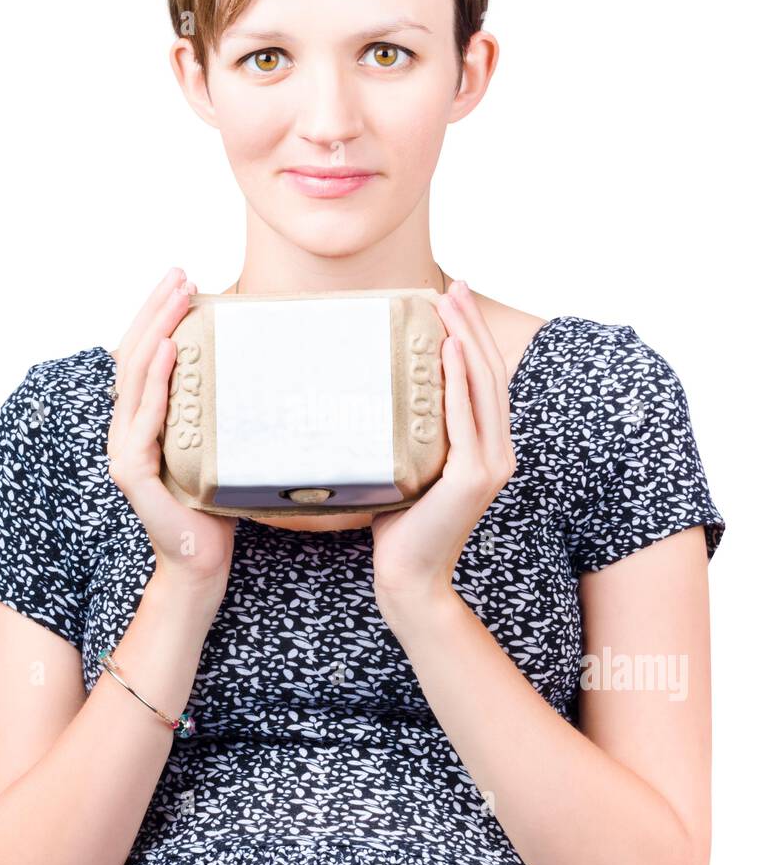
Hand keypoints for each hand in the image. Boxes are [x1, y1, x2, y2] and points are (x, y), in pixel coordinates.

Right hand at [106, 266, 237, 601]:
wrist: (200, 561)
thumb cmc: (216, 505)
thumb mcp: (222, 446)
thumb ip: (222, 411)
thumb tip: (267, 367)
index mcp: (142, 420)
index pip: (142, 355)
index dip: (155, 314)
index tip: (181, 279)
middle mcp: (125, 429)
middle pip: (133, 355)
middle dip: (155, 308)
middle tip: (181, 272)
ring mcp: (124, 449)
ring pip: (134, 376)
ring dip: (154, 330)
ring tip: (176, 296)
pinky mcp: (132, 471)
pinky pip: (143, 418)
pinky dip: (154, 381)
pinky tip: (166, 350)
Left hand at [371, 279, 516, 611]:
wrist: (408, 578)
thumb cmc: (399, 528)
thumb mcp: (405, 470)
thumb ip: (404, 437)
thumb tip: (366, 399)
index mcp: (487, 449)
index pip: (484, 381)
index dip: (474, 337)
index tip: (455, 300)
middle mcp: (498, 452)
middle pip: (489, 374)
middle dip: (472, 325)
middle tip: (454, 285)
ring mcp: (490, 465)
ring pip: (482, 388)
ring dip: (466, 340)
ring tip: (449, 304)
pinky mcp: (473, 477)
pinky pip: (467, 418)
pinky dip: (459, 381)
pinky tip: (448, 350)